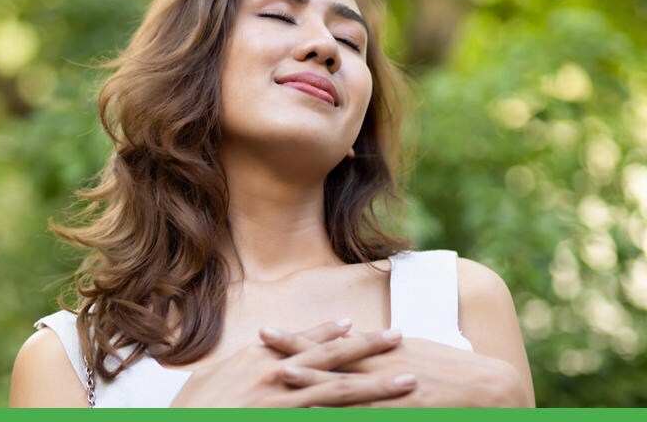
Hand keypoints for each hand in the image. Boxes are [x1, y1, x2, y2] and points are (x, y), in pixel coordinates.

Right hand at [170, 321, 417, 406]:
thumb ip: (242, 367)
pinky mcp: (287, 418)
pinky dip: (356, 414)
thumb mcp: (213, 378)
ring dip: (377, 384)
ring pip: (341, 389)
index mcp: (259, 357)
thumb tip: (257, 359)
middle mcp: (277, 372)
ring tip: (407, 380)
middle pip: (333, 357)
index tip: (354, 325)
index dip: (331, 333)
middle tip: (400, 338)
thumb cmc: (190, 409)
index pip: (303, 341)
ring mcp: (284, 399)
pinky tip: (379, 414)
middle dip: (369, 347)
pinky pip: (329, 415)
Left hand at [263, 330, 530, 406]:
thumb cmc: (450, 369)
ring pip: (343, 386)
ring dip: (310, 383)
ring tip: (279, 379)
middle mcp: (381, 365)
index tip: (266, 333)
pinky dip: (343, 414)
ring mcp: (392, 390)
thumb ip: (377, 350)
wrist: (490, 390)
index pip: (329, 342)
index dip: (296, 339)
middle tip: (258, 348)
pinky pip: (370, 412)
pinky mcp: (404, 410)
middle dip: (292, 354)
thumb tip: (348, 344)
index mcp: (380, 350)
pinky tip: (319, 413)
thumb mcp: (410, 352)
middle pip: (328, 359)